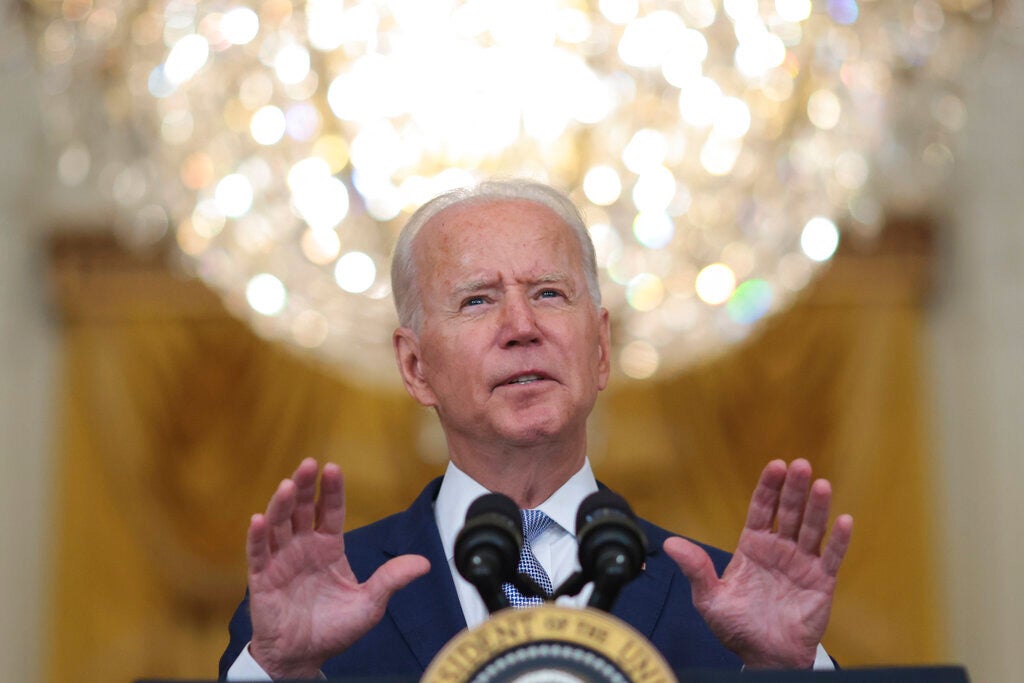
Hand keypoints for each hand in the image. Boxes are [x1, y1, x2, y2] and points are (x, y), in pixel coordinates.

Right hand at [245, 458, 429, 678]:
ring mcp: (281, 560)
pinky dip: (257, 536)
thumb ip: (391, 579)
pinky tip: (258, 520)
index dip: (330, 490)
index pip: (329, 510)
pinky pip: (258, 554)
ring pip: (278, 525)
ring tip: (286, 486)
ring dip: (280, 504)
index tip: (333, 468)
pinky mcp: (262, 579)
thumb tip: (424, 563)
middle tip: (308, 464)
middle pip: (301, 509)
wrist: (304, 657)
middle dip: (303, 486)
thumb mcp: (370, 603)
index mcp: (328, 547)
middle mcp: (303, 547)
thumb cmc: (334, 629)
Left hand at [663, 458, 852, 668]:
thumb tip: (671, 544)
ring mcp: (802, 563)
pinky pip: (832, 558)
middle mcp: (779, 549)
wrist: (764, 657)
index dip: (769, 487)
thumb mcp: (709, 598)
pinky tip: (845, 520)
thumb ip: (695, 569)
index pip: (763, 509)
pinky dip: (839, 540)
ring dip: (817, 507)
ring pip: (811, 529)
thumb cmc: (737, 627)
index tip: (775, 465)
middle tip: (799, 465)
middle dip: (793, 489)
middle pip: (789, 512)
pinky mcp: (821, 582)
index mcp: (753, 546)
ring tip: (820, 485)